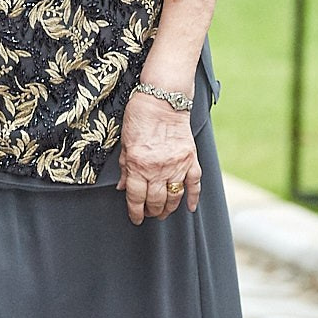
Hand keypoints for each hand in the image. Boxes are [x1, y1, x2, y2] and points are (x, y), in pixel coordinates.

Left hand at [116, 88, 199, 224]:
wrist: (163, 99)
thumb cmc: (140, 117)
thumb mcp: (125, 143)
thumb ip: (125, 167)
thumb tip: (123, 188)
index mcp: (138, 164)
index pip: (136, 198)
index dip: (135, 212)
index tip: (136, 218)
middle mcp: (158, 168)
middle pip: (155, 201)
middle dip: (151, 212)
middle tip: (150, 214)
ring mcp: (176, 165)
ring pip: (174, 197)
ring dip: (168, 209)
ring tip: (164, 212)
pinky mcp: (190, 159)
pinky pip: (194, 184)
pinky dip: (193, 198)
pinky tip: (189, 207)